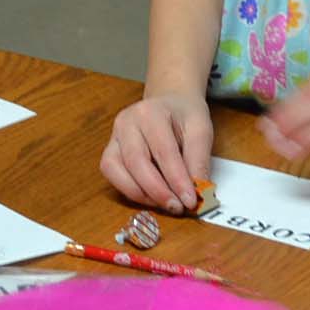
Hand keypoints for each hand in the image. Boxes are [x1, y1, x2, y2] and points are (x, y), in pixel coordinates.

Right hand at [100, 91, 211, 212]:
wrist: (169, 101)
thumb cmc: (184, 115)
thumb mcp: (200, 130)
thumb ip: (198, 160)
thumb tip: (198, 192)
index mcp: (151, 112)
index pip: (164, 151)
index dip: (177, 180)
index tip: (190, 201)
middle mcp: (126, 122)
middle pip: (136, 162)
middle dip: (157, 191)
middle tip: (176, 207)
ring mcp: (114, 136)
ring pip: (116, 170)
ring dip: (140, 193)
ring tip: (164, 203)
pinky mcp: (109, 150)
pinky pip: (111, 174)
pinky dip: (129, 189)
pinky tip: (150, 196)